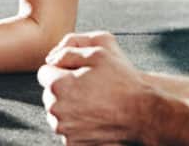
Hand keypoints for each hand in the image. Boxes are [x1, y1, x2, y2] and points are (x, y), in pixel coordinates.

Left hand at [37, 31, 156, 144]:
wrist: (143, 114)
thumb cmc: (122, 81)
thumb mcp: (97, 54)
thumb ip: (67, 52)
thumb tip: (50, 59)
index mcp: (57, 85)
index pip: (45, 73)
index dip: (61, 70)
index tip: (78, 74)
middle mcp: (56, 109)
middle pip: (50, 94)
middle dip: (64, 89)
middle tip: (89, 88)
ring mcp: (64, 129)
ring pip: (58, 113)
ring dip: (69, 108)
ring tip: (94, 104)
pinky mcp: (73, 144)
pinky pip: (68, 130)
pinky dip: (77, 125)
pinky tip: (95, 118)